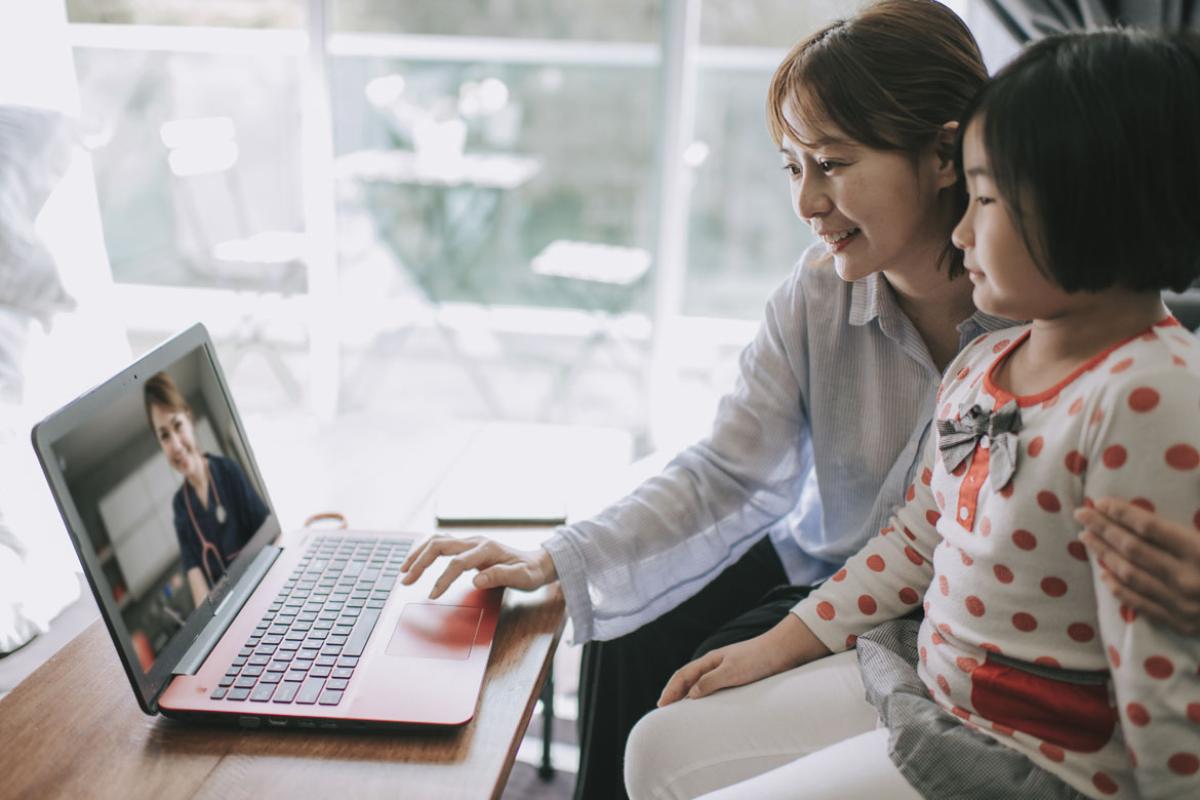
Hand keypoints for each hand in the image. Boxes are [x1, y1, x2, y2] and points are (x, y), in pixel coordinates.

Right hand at [399, 534, 557, 598]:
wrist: (536, 563)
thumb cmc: (529, 572)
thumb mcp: (522, 578)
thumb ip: (500, 576)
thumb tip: (476, 580)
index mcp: (487, 549)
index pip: (458, 563)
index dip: (443, 579)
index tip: (432, 596)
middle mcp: (476, 542)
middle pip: (440, 545)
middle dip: (421, 562)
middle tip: (406, 580)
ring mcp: (470, 542)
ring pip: (437, 541)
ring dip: (419, 554)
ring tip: (404, 571)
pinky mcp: (467, 546)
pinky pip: (441, 544)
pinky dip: (425, 551)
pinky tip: (416, 562)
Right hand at [657, 614, 828, 705]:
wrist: (784, 650)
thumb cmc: (758, 659)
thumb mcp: (732, 672)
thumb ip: (710, 682)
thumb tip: (690, 694)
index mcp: (710, 660)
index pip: (683, 675)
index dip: (670, 690)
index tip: (661, 705)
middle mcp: (715, 663)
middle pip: (688, 677)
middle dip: (674, 691)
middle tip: (664, 707)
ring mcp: (726, 668)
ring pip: (699, 681)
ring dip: (687, 693)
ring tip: (680, 708)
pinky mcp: (738, 675)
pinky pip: (713, 685)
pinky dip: (702, 694)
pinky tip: (706, 703)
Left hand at [1075, 498, 1199, 635]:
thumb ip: (1193, 522)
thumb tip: (1180, 491)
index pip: (1150, 528)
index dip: (1121, 513)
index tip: (1100, 502)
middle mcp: (1189, 578)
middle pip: (1132, 550)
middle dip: (1103, 529)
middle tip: (1082, 514)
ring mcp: (1182, 604)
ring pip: (1130, 575)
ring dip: (1104, 555)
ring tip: (1087, 538)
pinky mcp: (1180, 623)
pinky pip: (1139, 603)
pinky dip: (1117, 586)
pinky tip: (1103, 572)